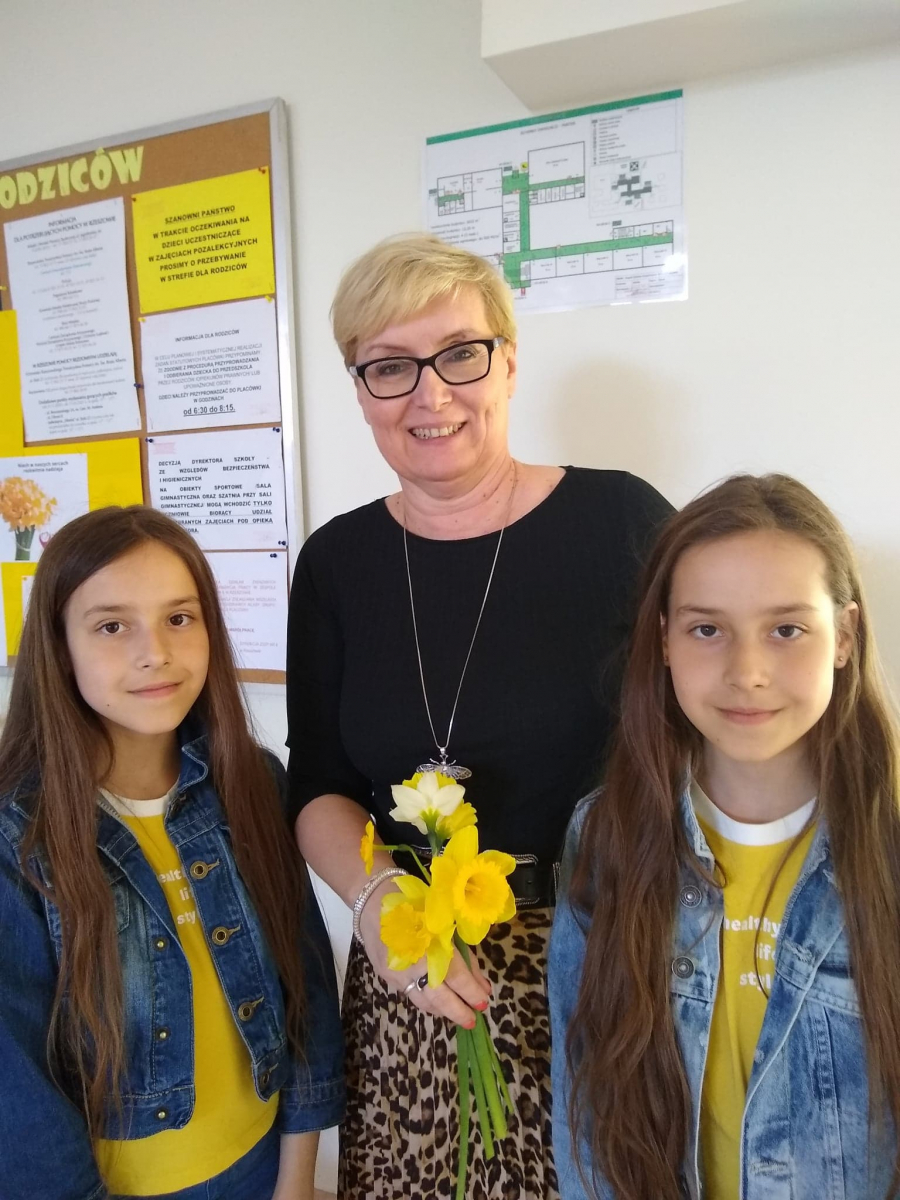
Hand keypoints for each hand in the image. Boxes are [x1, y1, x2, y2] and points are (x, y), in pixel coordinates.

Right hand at [358, 877, 491, 1025]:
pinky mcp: (387, 977)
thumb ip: (463, 954)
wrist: (370, 899)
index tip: (485, 1002)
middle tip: (473, 1021)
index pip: (456, 975)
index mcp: (432, 942)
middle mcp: (414, 962)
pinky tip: (438, 1003)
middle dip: (458, 1011)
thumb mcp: (445, 924)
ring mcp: (397, 972)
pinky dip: (427, 1002)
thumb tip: (481, 983)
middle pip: (438, 996)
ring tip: (458, 1014)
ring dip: (442, 1010)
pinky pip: (410, 994)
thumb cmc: (414, 902)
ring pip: (423, 1001)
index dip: (471, 992)